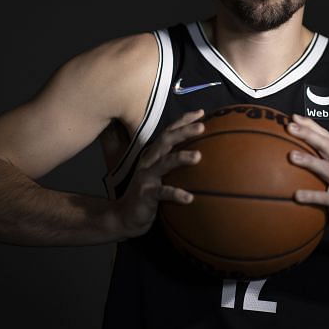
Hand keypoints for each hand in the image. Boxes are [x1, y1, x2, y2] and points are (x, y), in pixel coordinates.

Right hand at [115, 109, 204, 238]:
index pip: (169, 132)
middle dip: (183, 131)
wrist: (124, 216)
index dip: (183, 121)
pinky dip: (176, 194)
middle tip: (202, 127)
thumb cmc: (149, 193)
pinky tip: (190, 198)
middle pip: (166, 140)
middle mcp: (149, 161)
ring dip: (181, 158)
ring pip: (164, 163)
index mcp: (154, 154)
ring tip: (198, 156)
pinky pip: (163, 193)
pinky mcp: (146, 194)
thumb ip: (175, 164)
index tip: (201, 113)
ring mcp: (146, 176)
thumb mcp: (162, 175)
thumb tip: (204, 155)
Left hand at [287, 114, 328, 242]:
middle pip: (326, 146)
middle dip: (308, 134)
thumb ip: (313, 163)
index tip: (292, 117)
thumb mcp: (327, 176)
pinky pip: (324, 198)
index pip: (325, 136)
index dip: (310, 125)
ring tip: (291, 156)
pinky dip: (310, 195)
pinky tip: (296, 195)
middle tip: (290, 128)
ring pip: (325, 168)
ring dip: (308, 160)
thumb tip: (285, 151)